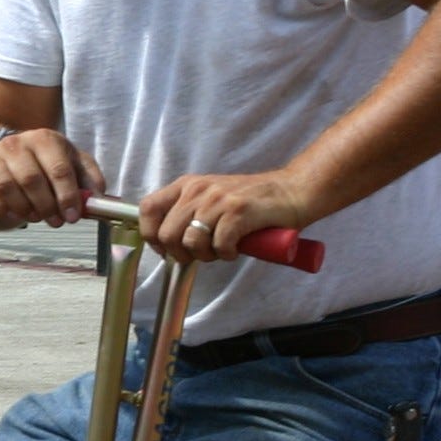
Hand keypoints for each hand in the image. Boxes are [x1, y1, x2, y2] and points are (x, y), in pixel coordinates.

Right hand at [0, 129, 104, 229]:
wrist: (6, 149)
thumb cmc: (45, 160)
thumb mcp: (71, 160)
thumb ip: (89, 179)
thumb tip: (98, 199)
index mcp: (45, 139)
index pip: (58, 169)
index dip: (67, 196)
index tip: (72, 216)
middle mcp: (17, 144)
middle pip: (31, 180)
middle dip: (47, 207)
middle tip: (56, 222)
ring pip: (7, 189)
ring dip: (25, 210)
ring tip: (36, 217)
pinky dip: (3, 212)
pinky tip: (16, 215)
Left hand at [137, 170, 315, 264]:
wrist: (292, 191)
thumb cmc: (252, 201)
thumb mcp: (211, 198)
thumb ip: (189, 213)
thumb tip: (168, 243)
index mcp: (187, 185)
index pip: (148, 209)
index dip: (151, 235)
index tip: (165, 249)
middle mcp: (198, 189)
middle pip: (166, 233)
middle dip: (180, 253)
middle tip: (201, 254)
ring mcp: (218, 199)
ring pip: (190, 241)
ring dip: (205, 255)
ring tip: (221, 249)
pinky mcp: (238, 211)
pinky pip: (219, 245)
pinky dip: (227, 254)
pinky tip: (237, 247)